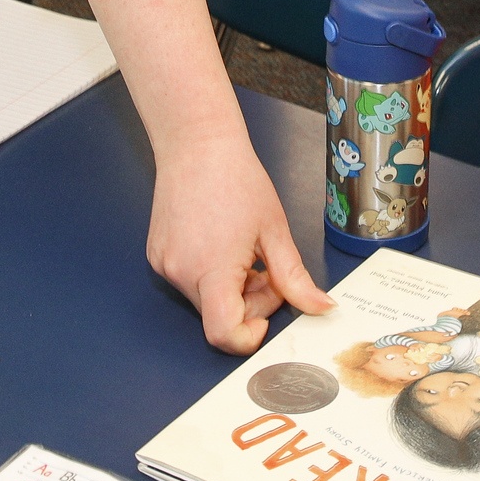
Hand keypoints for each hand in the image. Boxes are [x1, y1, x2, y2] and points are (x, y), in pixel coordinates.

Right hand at [146, 132, 331, 352]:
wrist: (197, 144)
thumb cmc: (236, 179)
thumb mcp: (274, 231)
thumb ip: (295, 278)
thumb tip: (322, 308)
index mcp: (212, 269)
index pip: (224, 334)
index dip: (249, 337)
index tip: (266, 317)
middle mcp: (181, 272)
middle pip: (218, 317)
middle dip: (250, 303)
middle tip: (266, 269)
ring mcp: (165, 264)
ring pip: (204, 300)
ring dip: (231, 288)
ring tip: (245, 252)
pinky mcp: (157, 255)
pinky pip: (189, 281)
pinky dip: (211, 275)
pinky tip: (223, 244)